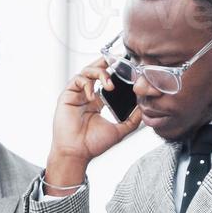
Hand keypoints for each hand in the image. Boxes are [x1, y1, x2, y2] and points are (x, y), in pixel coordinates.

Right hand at [45, 57, 144, 191]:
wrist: (77, 153)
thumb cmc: (93, 144)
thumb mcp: (119, 130)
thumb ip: (132, 119)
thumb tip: (144, 108)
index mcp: (97, 101)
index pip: (106, 80)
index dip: (115, 71)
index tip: (127, 67)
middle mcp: (86, 95)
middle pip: (95, 70)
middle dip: (107, 62)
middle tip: (119, 59)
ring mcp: (76, 94)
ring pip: (87, 72)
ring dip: (100, 73)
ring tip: (109, 84)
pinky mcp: (67, 95)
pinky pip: (77, 80)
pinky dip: (87, 84)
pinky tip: (93, 96)